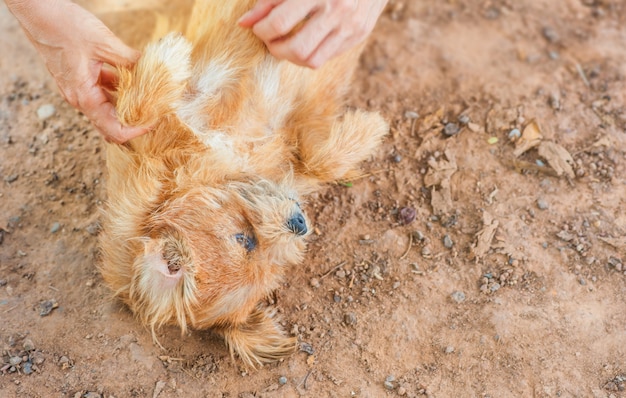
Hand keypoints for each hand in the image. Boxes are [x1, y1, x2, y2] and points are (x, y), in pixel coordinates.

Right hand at [5, 0, 147, 142]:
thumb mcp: (104, 43)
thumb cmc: (63, 25)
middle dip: (135, 121)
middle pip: (112, 124)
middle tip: (157, 111)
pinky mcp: (81, 78)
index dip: (136, 131)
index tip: (154, 122)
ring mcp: (80, 89)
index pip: (114, 130)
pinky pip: (104, 92)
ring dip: (129, 105)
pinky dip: (121, 90)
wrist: (38, 11)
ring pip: (109, 107)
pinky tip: (137, 81)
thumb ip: (130, 60)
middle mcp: (80, 98)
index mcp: (84, 96)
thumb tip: (154, 70)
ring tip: (151, 97)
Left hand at [238, 0, 387, 67]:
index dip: (262, 30)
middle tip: (270, 39)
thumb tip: (244, 23)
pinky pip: (326, 57)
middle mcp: (336, 10)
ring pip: (311, 60)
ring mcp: (350, 26)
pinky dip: (309, 54)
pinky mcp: (358, 35)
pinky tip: (305, 41)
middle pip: (296, 49)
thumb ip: (270, 0)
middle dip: (276, 49)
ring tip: (285, 44)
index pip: (279, 23)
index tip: (259, 27)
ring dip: (291, 57)